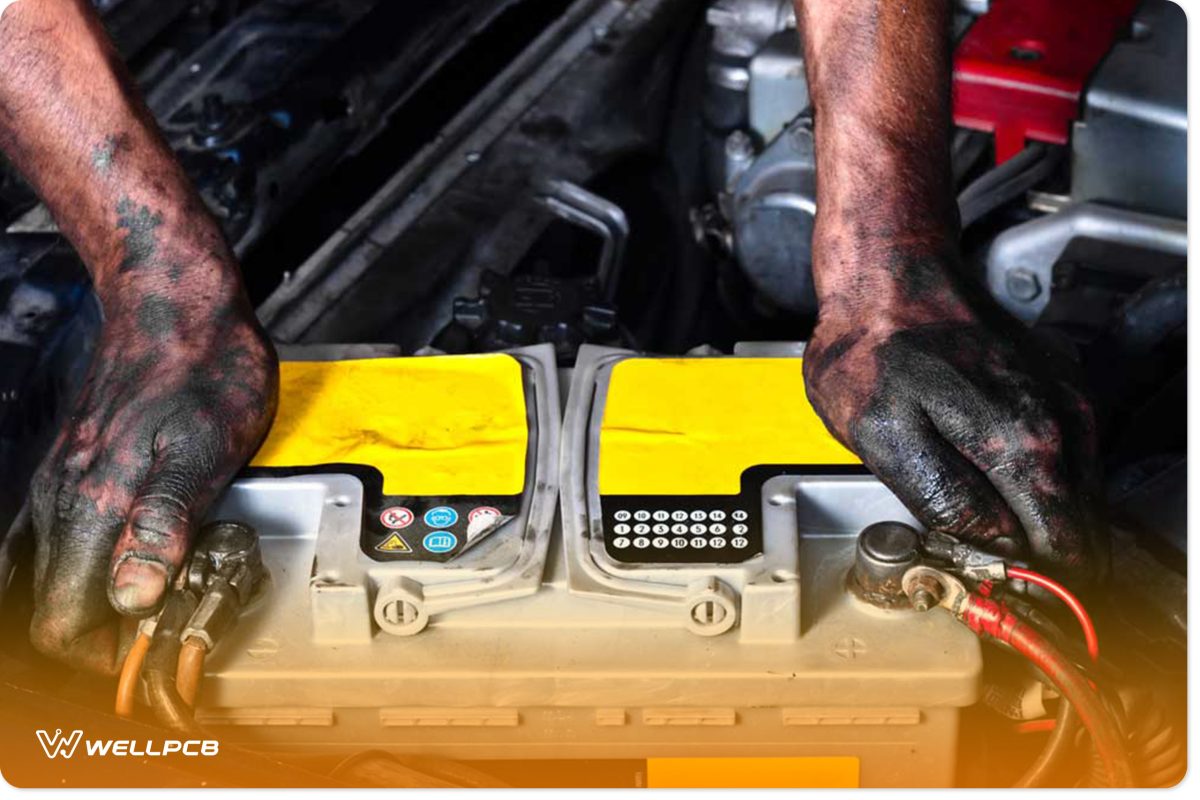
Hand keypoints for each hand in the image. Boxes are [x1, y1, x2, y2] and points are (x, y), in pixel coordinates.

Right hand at [26, 288, 276, 673]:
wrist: (176, 305)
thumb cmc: (201, 369)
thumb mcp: (204, 451)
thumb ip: (165, 527)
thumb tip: (134, 598)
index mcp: (91, 506)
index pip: (63, 622)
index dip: (108, 651)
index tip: (157, 645)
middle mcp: (64, 500)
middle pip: (58, 606)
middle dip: (111, 630)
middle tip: (173, 614)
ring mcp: (65, 481)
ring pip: (64, 572)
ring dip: (111, 596)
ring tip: (172, 582)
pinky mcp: (80, 466)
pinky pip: (74, 536)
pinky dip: (106, 560)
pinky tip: (149, 548)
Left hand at [803, 263, 1106, 584]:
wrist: (889, 276)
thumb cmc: (876, 347)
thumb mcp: (883, 438)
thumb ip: (943, 500)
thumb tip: (988, 545)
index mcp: (1024, 446)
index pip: (1061, 550)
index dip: (1031, 582)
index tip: (1001, 589)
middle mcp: (1062, 423)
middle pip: (1079, 529)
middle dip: (1041, 559)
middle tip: (991, 568)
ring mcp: (1065, 401)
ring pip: (1076, 497)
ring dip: (1041, 522)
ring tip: (988, 528)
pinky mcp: (1056, 387)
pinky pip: (1067, 459)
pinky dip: (1040, 483)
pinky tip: (998, 484)